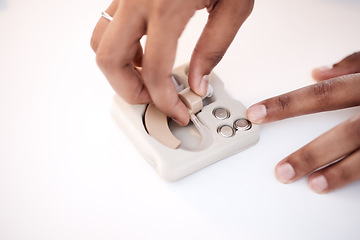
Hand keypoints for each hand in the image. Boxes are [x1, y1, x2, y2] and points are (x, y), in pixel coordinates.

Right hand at [91, 0, 253, 124]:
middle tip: (151, 100)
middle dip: (128, 90)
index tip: (177, 110)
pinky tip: (145, 51)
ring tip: (148, 77)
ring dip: (119, 68)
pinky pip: (110, 25)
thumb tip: (196, 82)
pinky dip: (122, 47)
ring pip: (100, 41)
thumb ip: (213, 48)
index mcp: (167, 6)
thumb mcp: (234, 5)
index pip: (154, 72)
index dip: (164, 100)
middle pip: (109, 60)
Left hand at [247, 52, 359, 192]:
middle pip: (343, 131)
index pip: (321, 95)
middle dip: (311, 152)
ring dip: (337, 171)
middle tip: (282, 170)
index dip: (286, 106)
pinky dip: (353, 174)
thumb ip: (351, 66)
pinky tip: (334, 183)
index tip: (256, 115)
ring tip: (312, 183)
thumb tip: (318, 72)